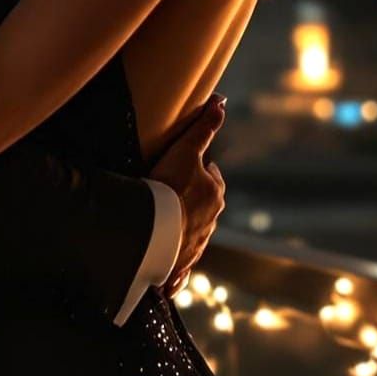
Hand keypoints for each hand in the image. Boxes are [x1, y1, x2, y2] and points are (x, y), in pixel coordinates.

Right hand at [149, 93, 227, 291]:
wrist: (155, 230)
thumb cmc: (170, 187)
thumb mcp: (185, 150)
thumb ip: (203, 128)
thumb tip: (221, 102)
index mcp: (215, 194)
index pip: (212, 178)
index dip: (200, 171)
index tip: (187, 170)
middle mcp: (211, 221)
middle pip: (204, 206)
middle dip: (192, 201)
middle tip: (171, 195)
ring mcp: (197, 243)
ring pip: (193, 233)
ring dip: (183, 231)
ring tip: (164, 226)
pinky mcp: (181, 262)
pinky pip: (180, 264)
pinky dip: (175, 266)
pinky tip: (166, 273)